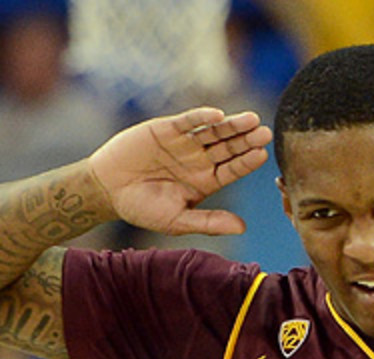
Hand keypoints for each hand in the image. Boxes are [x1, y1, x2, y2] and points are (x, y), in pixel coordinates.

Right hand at [87, 107, 270, 235]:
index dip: (247, 162)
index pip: (233, 170)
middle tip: (266, 133)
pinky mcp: (167, 129)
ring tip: (252, 119)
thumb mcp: (177, 220)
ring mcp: (185, 143)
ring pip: (213, 132)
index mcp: (206, 182)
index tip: (263, 155)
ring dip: (232, 125)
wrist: (107, 190)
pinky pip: (188, 121)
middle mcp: (200, 160)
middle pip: (229, 147)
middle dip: (247, 140)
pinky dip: (201, 117)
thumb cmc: (142, 209)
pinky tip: (217, 115)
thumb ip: (209, 222)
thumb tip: (243, 228)